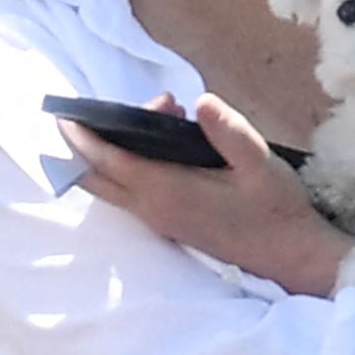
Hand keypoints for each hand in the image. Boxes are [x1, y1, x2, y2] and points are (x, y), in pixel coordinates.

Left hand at [59, 91, 349, 296]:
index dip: (84, 138)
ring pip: (110, 190)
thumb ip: (229, 131)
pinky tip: (150, 146)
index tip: (66, 114)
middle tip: (84, 115)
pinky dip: (122, 169)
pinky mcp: (168, 225)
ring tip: (143, 118)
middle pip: (96, 181)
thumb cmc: (274, 206)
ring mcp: (159, 220)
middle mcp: (154, 209)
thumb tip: (202, 100)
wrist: (288, 255)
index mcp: (169, 190)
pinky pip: (126, 196)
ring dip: (106, 157)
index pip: (110, 162)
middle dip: (81, 148)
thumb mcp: (259, 162)